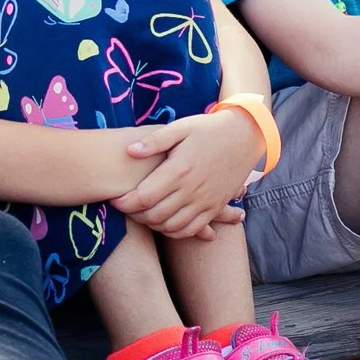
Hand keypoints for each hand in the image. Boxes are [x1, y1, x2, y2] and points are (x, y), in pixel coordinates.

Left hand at [114, 112, 262, 239]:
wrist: (245, 136)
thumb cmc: (209, 129)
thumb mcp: (181, 127)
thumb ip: (154, 140)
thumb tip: (129, 151)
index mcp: (180, 170)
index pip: (144, 197)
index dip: (125, 203)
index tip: (114, 199)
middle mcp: (192, 190)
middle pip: (154, 215)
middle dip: (134, 215)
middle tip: (125, 207)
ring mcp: (205, 201)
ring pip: (172, 226)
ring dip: (152, 225)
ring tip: (142, 214)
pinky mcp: (215, 207)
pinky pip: (192, 229)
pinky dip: (174, 232)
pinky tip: (164, 223)